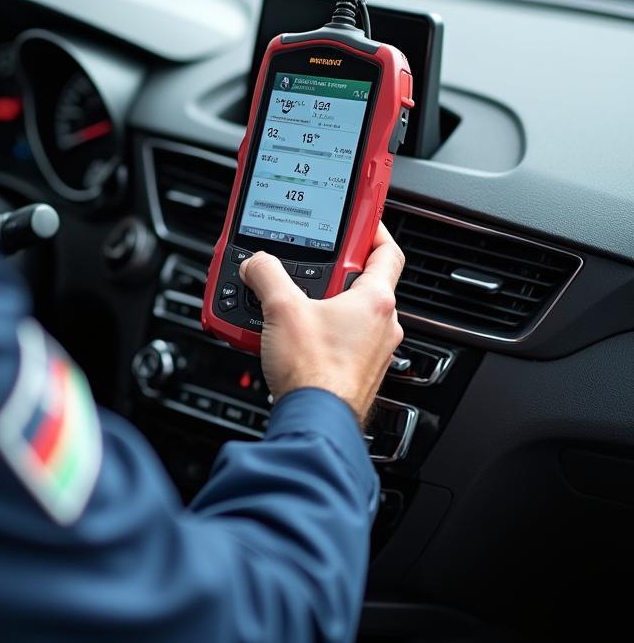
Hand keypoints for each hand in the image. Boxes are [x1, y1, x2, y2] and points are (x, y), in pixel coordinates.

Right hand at [239, 223, 405, 425]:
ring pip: (346, 315)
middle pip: (359, 283)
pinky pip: (337, 342)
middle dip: (328, 274)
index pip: (387, 250)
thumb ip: (266, 274)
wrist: (315, 421)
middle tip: (302, 271)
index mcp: (376, 300)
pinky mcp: (354, 373)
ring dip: (319, 306)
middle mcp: (382, 325)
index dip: (372, 230)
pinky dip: (316, 334)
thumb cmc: (314, 372)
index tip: (356, 221)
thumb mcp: (281, 308)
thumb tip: (256, 263)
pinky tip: (290, 338)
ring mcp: (371, 352)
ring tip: (288, 308)